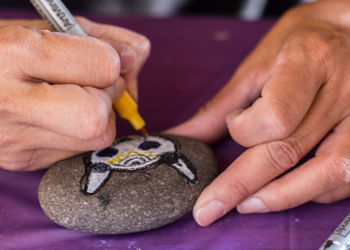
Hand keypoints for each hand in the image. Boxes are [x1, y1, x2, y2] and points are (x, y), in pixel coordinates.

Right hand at [0, 18, 149, 170]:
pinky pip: (80, 148)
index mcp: (15, 53)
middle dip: (109, 96)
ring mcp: (15, 139)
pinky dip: (83, 130)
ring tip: (74, 97)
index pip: (103, 67)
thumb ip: (101, 38)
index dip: (112, 61)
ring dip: (100, 115)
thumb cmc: (3, 50)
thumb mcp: (47, 28)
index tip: (102, 58)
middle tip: (92, 83)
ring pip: (97, 138)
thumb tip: (139, 54)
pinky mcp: (23, 159)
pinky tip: (61, 115)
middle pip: (98, 117)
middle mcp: (11, 103)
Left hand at [168, 0, 349, 225]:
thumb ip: (221, 107)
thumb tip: (185, 137)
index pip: (274, 116)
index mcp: (307, 60)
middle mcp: (341, 89)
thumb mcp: (257, 65)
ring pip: (328, 172)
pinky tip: (286, 191)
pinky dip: (313, 192)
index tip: (235, 126)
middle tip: (208, 209)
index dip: (245, 130)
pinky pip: (347, 176)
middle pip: (289, 150)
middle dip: (240, 186)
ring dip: (280, 197)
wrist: (349, 31)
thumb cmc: (298, 44)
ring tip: (246, 205)